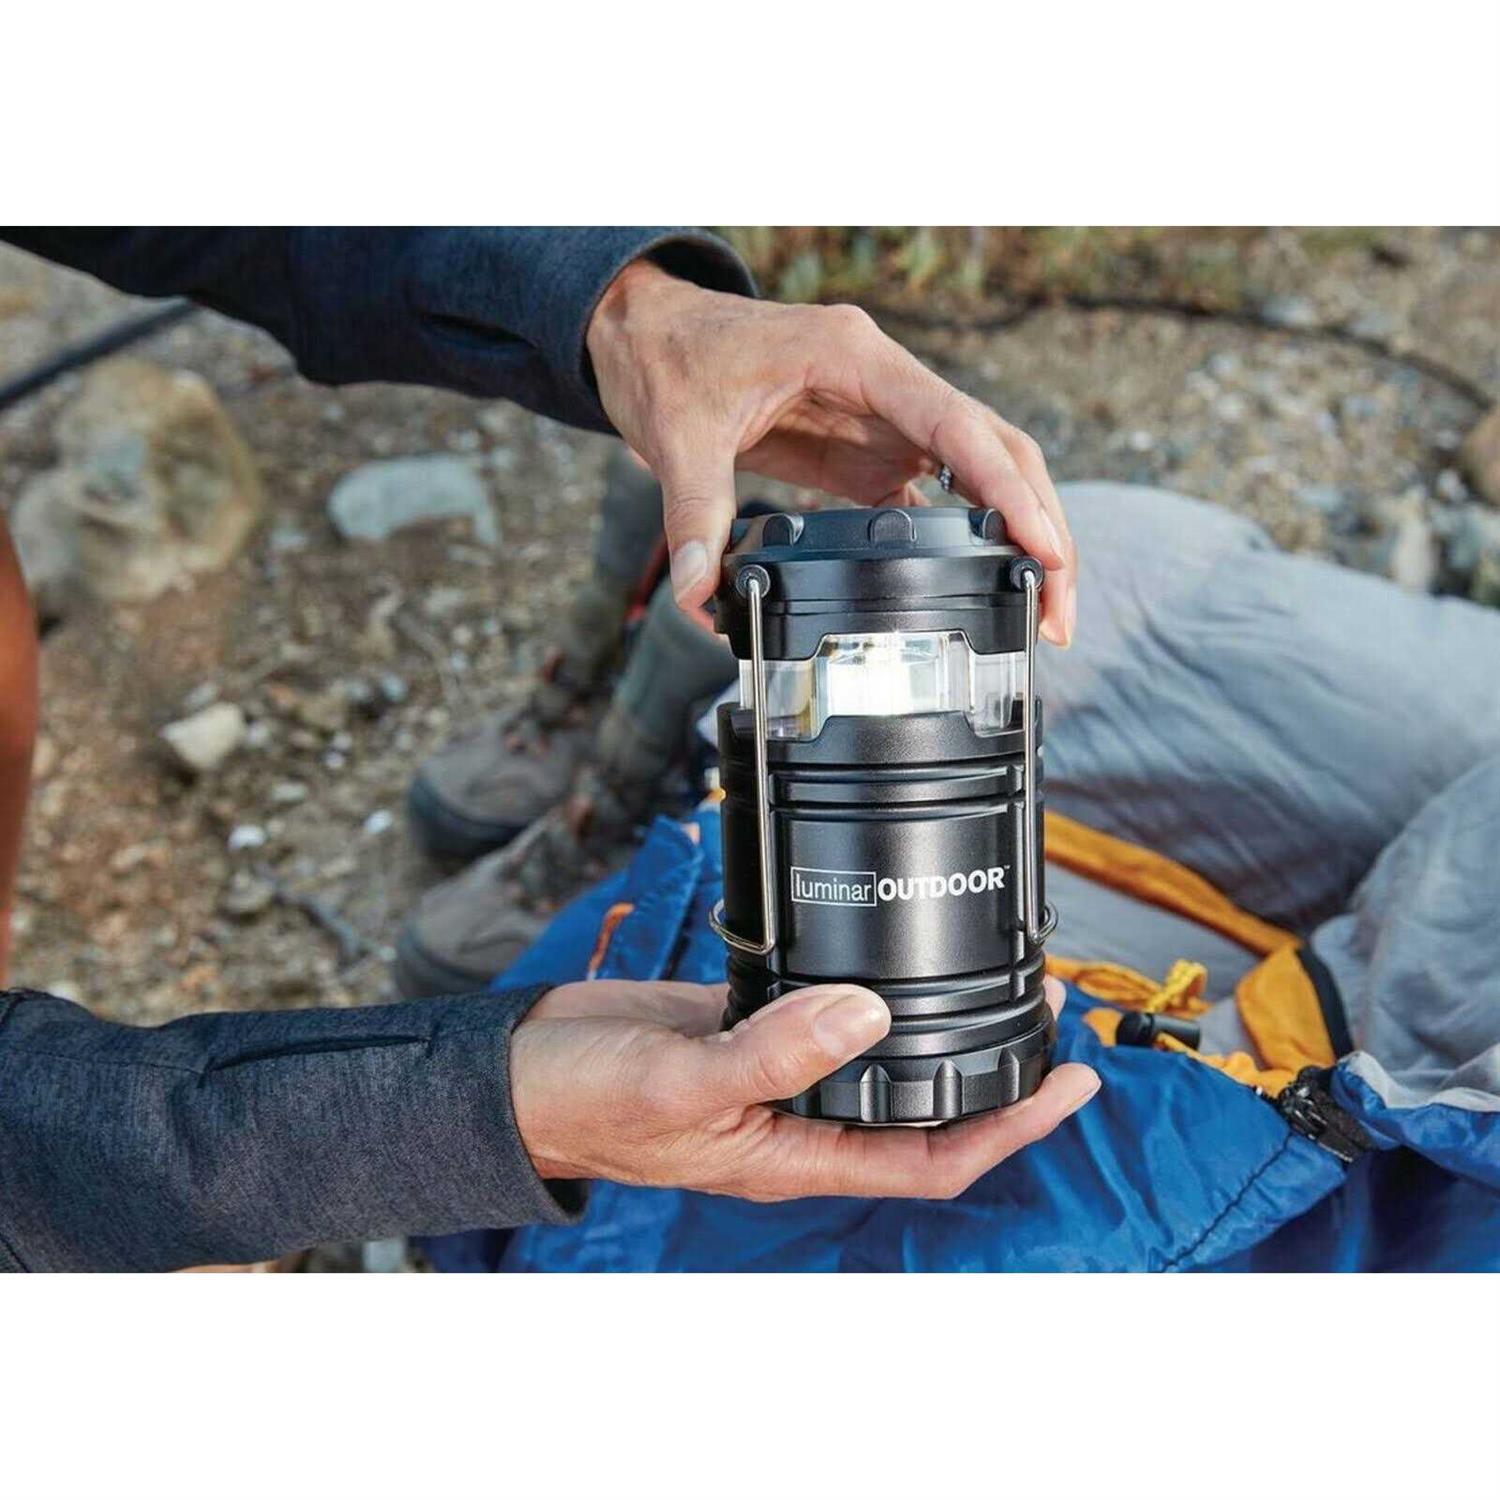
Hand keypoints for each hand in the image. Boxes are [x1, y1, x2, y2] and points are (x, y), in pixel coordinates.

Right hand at [510, 975, 1098, 1200]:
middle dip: (992, 1062)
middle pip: (922, 1098)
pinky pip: (827, 1000)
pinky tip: (894, 940)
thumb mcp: (685, 1085)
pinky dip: (870, 977)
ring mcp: (780, 1063)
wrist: (526, 1071)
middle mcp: (802, 1112)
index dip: (1011, 1126)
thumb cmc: (592, 1104)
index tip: (1073, 1082)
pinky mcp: (752, 1017)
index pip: (933, 1156)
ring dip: (939, 1015)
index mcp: (799, 1152)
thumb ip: (776, 1054)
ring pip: (881, 1046)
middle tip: (1049, 1006)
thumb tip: (870, 1014)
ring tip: (993, 969)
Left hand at [586, 259, 1076, 645]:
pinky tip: (980, 588)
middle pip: (993, 450)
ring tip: (1036, 611)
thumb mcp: (677, 435)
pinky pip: (931, 494)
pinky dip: (963, 541)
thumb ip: (695, 515)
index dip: (1009, 490)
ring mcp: (880, 417)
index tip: (1045, 549)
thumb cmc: (668, 357)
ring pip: (976, 474)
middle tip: (1056, 610)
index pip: (957, 424)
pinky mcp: (864, 449)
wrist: (644, 334)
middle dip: (1037, 525)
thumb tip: (700, 595)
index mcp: (854, 358)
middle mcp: (883, 384)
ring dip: (1012, 537)